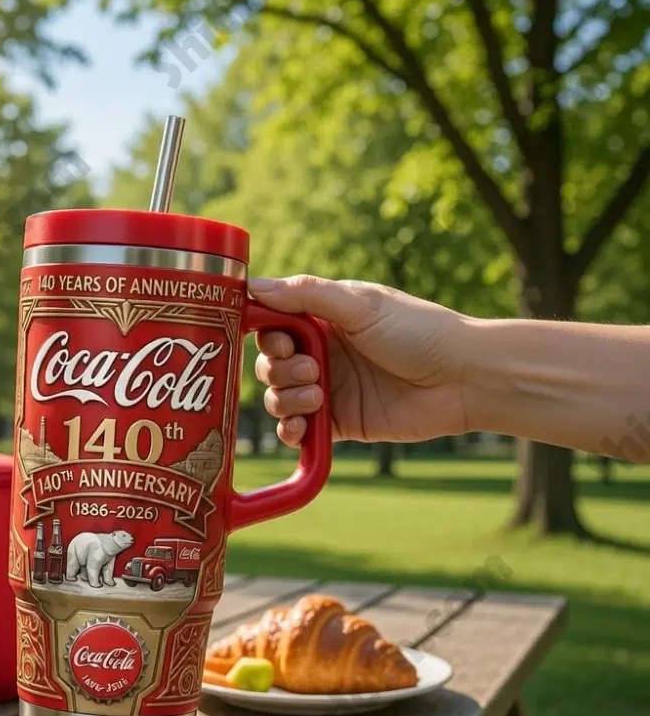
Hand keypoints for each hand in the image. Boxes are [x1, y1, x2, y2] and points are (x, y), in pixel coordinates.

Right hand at [250, 275, 472, 446]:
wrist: (462, 379)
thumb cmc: (419, 331)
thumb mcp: (360, 305)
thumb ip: (306, 296)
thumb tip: (253, 285)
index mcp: (325, 319)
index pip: (274, 324)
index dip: (266, 335)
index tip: (279, 340)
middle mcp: (323, 353)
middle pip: (269, 364)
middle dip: (278, 369)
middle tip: (311, 369)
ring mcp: (329, 389)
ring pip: (279, 398)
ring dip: (286, 399)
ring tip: (317, 395)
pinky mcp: (339, 423)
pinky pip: (298, 431)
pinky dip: (291, 431)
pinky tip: (302, 427)